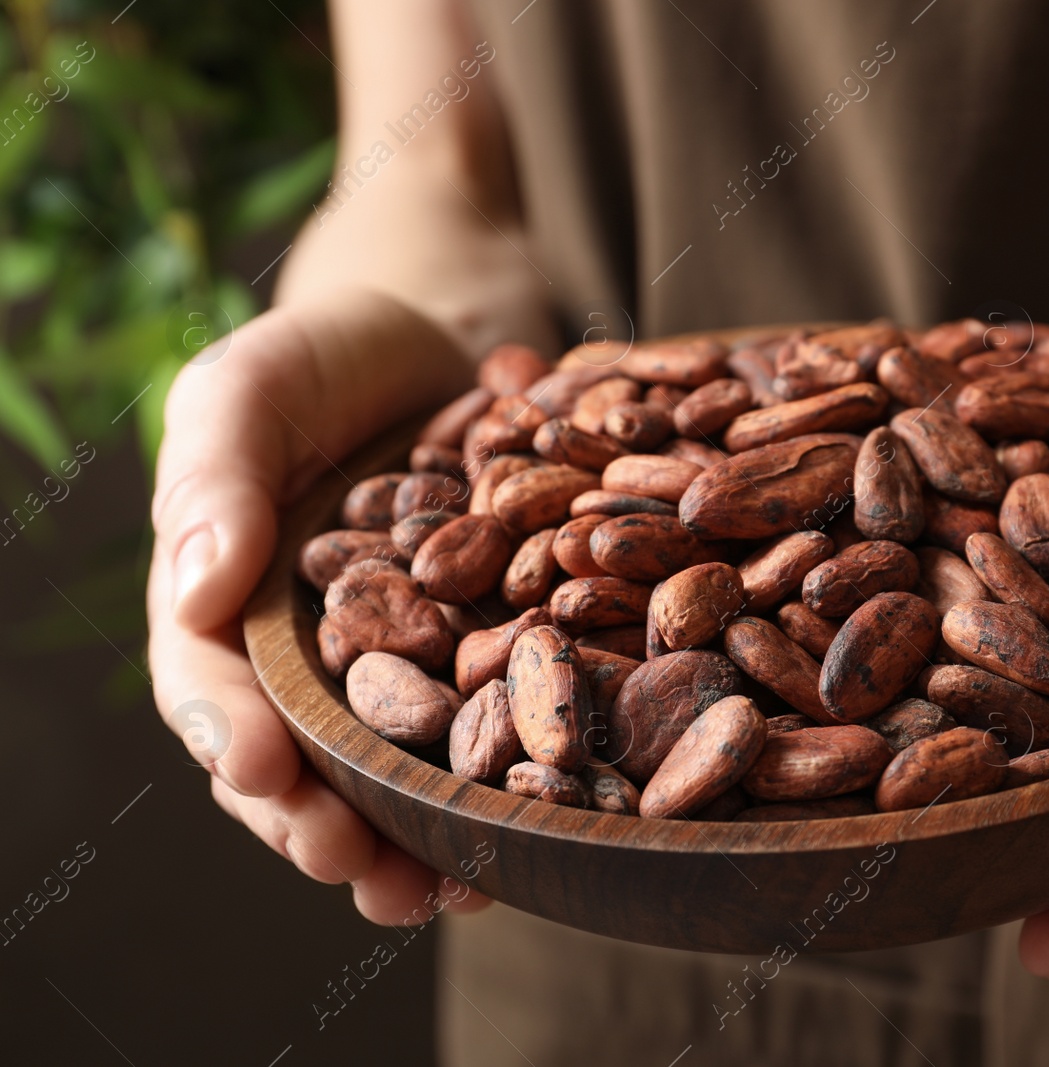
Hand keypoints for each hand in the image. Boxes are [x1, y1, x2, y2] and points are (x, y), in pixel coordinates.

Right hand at [147, 288, 491, 922]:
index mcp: (226, 607)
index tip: (261, 774)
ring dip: (412, 841)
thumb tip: (193, 586)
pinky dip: (503, 781)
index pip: (211, 687)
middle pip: (298, 764)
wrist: (433, 345)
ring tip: (445, 889)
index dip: (231, 737)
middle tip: (358, 870)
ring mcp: (394, 668)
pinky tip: (537, 826)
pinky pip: (485, 728)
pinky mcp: (477, 658)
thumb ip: (215, 479)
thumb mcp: (246, 389)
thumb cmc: (315, 359)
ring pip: (390, 774)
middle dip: (322, 826)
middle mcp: (306, 660)